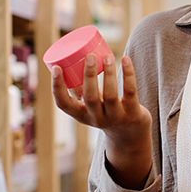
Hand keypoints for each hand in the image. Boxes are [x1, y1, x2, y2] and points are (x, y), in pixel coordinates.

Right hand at [51, 53, 152, 188]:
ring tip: (108, 56)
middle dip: (89, 75)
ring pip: (111, 95)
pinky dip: (128, 74)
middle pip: (90, 98)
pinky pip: (130, 92)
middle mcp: (97, 119)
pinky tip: (125, 59)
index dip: (57, 87)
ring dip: (109, 73)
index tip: (57, 68)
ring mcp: (116, 118)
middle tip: (90, 56)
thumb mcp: (91, 106)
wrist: (131, 135)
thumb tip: (69, 64)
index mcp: (81, 115)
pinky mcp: (133, 114)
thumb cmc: (106, 112)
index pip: (63, 104)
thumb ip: (82, 90)